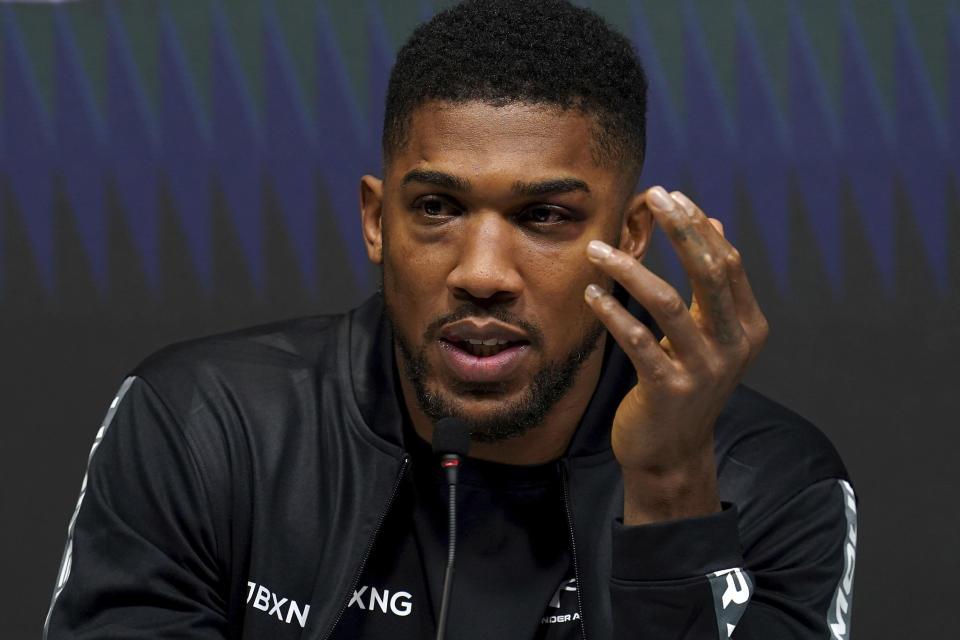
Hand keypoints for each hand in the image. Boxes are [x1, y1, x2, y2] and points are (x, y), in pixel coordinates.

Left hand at [584, 186, 767, 524]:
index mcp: (748, 327)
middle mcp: (733, 346)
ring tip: (598, 249)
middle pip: (710, 272)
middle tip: (652, 197)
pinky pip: (637, 341)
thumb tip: (712, 223)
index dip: (699, 226)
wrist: (672, 453)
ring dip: (630, 270)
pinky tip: (591, 293)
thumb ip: (712, 286)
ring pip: (668, 303)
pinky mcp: (668, 389)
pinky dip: (612, 313)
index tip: (670, 197)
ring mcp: (703, 369)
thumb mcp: (706, 335)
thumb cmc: (682, 385)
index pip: (727, 263)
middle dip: (681, 229)